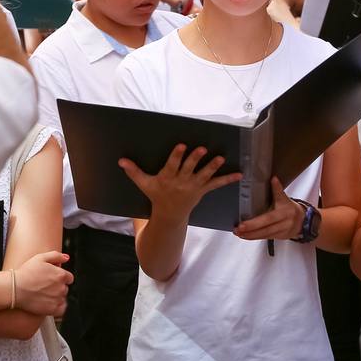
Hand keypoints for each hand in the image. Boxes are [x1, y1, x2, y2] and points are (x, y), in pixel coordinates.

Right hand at [12, 251, 71, 316]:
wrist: (15, 289)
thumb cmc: (25, 273)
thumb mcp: (40, 258)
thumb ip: (56, 256)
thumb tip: (66, 258)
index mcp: (60, 275)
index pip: (69, 278)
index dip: (60, 277)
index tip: (52, 278)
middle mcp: (61, 288)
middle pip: (64, 288)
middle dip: (57, 286)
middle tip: (45, 285)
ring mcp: (57, 299)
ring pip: (62, 298)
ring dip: (56, 296)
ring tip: (43, 293)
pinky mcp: (52, 309)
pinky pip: (61, 309)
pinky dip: (58, 307)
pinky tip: (49, 302)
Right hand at [118, 145, 240, 221]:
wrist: (170, 215)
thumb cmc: (156, 196)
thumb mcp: (144, 184)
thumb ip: (133, 171)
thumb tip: (120, 160)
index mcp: (167, 178)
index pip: (172, 165)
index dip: (177, 155)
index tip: (182, 145)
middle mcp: (181, 182)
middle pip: (189, 168)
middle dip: (195, 159)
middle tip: (202, 149)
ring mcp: (193, 186)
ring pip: (204, 175)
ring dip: (213, 167)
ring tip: (220, 158)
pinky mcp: (202, 190)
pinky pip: (216, 184)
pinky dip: (228, 179)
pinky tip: (239, 174)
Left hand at [234, 177, 303, 240]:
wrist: (303, 221)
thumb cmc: (290, 208)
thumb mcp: (285, 198)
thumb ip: (277, 190)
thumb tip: (273, 178)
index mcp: (284, 213)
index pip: (268, 218)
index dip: (255, 223)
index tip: (242, 224)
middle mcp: (283, 224)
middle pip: (265, 229)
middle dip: (250, 230)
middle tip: (237, 229)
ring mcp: (282, 232)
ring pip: (264, 235)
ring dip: (250, 235)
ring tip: (238, 233)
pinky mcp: (279, 237)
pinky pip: (266, 238)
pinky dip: (255, 237)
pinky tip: (246, 236)